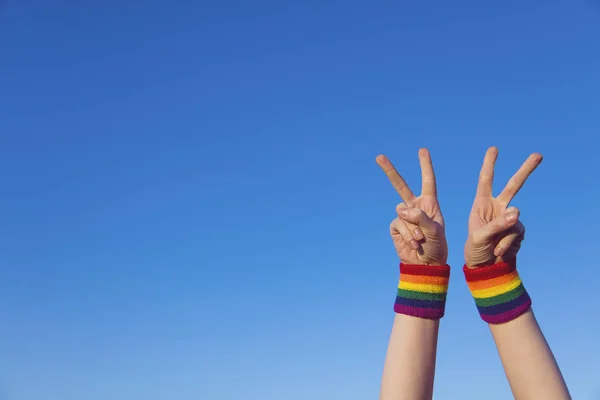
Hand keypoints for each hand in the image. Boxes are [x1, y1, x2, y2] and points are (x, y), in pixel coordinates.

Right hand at [376, 149, 447, 264]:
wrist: (426, 264)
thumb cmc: (437, 247)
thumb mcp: (435, 231)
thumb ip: (420, 217)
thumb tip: (400, 209)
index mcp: (429, 203)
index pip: (427, 181)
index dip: (425, 166)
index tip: (422, 150)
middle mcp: (415, 207)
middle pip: (400, 186)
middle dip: (390, 171)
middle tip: (379, 157)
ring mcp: (404, 217)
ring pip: (402, 213)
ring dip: (412, 228)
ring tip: (421, 240)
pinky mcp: (395, 227)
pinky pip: (398, 225)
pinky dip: (406, 235)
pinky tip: (413, 244)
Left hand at [464, 147, 541, 266]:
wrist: (485, 268)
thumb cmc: (475, 250)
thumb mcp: (479, 238)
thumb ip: (496, 225)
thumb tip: (517, 213)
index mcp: (481, 204)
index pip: (486, 181)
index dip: (490, 165)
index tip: (494, 149)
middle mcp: (497, 207)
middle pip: (514, 186)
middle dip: (526, 170)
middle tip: (538, 155)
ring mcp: (510, 218)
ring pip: (515, 220)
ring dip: (504, 237)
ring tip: (493, 248)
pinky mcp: (518, 230)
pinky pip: (518, 234)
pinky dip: (509, 245)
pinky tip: (501, 251)